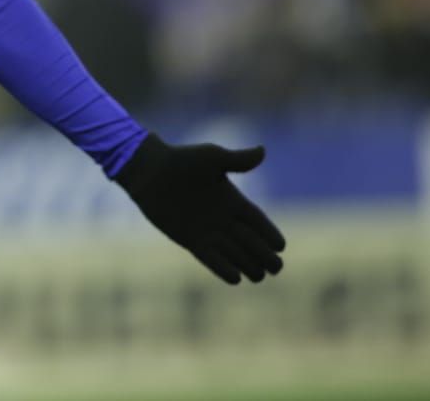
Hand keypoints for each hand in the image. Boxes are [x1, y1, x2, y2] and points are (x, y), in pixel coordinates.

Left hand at [115, 133, 285, 283]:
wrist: (149, 170)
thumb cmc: (181, 160)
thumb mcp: (212, 157)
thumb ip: (238, 159)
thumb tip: (263, 151)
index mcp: (233, 200)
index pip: (258, 221)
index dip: (270, 234)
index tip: (281, 246)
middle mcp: (224, 218)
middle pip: (251, 242)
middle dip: (265, 256)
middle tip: (275, 266)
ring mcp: (208, 231)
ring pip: (235, 254)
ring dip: (248, 265)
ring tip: (259, 274)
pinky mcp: (190, 240)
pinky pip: (211, 259)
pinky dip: (223, 269)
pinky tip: (236, 278)